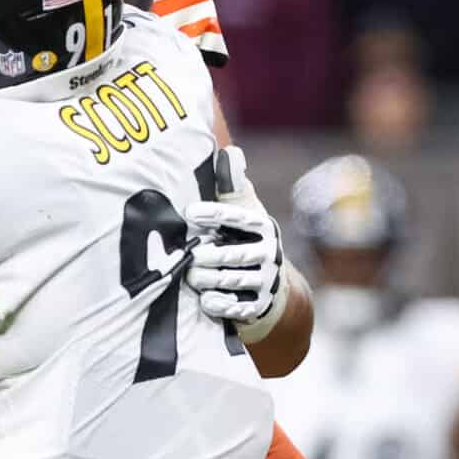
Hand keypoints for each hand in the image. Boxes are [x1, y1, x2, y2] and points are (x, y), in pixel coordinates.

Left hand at [186, 169, 286, 340]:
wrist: (269, 286)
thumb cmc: (245, 239)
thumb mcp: (243, 210)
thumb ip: (232, 184)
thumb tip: (230, 151)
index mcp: (262, 226)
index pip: (238, 217)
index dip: (215, 213)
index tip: (190, 212)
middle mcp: (267, 253)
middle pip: (237, 254)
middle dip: (211, 255)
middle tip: (189, 254)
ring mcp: (265, 281)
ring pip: (236, 280)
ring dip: (211, 279)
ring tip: (191, 277)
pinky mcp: (259, 305)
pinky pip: (240, 307)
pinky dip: (222, 304)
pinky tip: (205, 300)